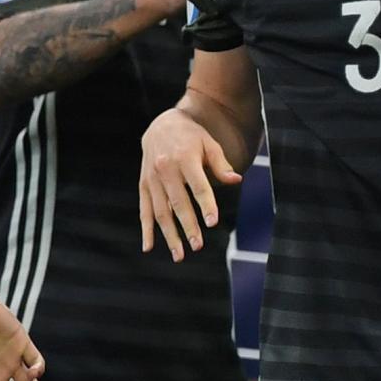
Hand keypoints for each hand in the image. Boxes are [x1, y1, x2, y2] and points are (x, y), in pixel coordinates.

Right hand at [139, 108, 240, 259]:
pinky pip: (144, 210)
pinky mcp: (143, 185)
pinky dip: (146, 229)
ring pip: (160, 211)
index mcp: (184, 158)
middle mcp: (165, 170)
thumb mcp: (210, 144)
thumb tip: (237, 179)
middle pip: (178, 203)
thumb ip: (222, 164)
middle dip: (188, 226)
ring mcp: (152, 179)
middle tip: (198, 246)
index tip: (213, 222)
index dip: (206, 204)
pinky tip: (149, 247)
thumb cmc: (192, 137)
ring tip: (179, 255)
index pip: (198, 186)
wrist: (161, 125)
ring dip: (169, 235)